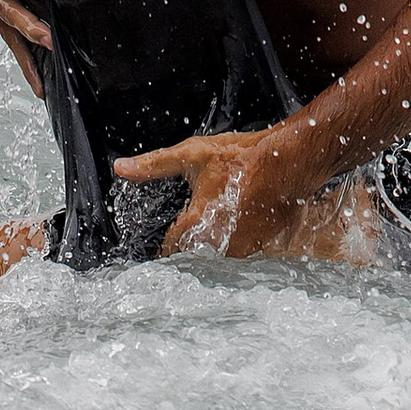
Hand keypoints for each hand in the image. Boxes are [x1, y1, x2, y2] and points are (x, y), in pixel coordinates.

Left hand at [113, 125, 314, 260]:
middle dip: (190, 241)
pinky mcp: (259, 248)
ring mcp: (240, 249)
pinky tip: (239, 219)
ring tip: (221, 217)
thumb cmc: (243, 158)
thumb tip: (122, 167)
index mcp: (197, 224)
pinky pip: (238, 252)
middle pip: (192, 253)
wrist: (288, 161)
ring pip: (215, 255)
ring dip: (212, 242)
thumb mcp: (193, 155)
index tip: (169, 235)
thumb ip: (155, 165)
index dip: (165, 243)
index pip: (169, 249)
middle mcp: (217, 243)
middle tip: (200, 219)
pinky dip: (234, 240)